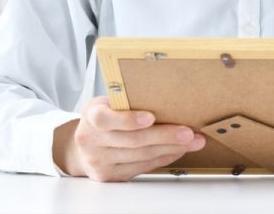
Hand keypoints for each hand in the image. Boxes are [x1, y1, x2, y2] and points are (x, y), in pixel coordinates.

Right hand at [52, 96, 205, 181]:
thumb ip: (128, 102)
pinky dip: (163, 157)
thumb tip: (169, 98)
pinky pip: (142, 167)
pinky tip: (177, 150)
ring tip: (192, 141)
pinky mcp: (110, 176)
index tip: (151, 117)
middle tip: (188, 132)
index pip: (106, 118)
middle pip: (132, 140)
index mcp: (91, 116)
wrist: (82, 146)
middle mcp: (91, 140)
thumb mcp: (108, 103)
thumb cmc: (103, 118)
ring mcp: (99, 161)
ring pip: (141, 155)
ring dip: (170, 148)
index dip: (129, 119)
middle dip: (164, 136)